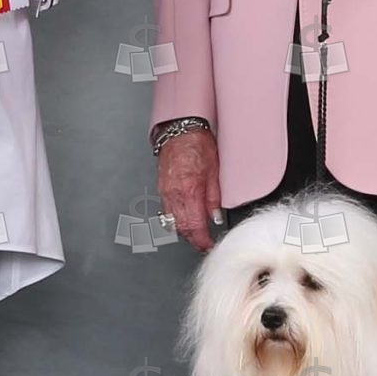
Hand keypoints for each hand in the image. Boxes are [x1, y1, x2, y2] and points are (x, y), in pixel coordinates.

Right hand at [156, 128, 223, 252]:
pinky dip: (175, 220)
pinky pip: (166, 211)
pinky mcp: (161, 188)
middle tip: (204, 243)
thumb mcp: (215, 172)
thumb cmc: (198, 144)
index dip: (202, 241)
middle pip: (182, 228)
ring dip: (184, 232)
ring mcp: (165, 192)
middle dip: (193, 240)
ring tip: (196, 234)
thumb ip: (214, 198)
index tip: (208, 245)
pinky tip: (184, 219)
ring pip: (172, 222)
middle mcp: (174, 194)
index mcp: (190, 191)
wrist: (180, 130)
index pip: (195, 226)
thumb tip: (215, 217)